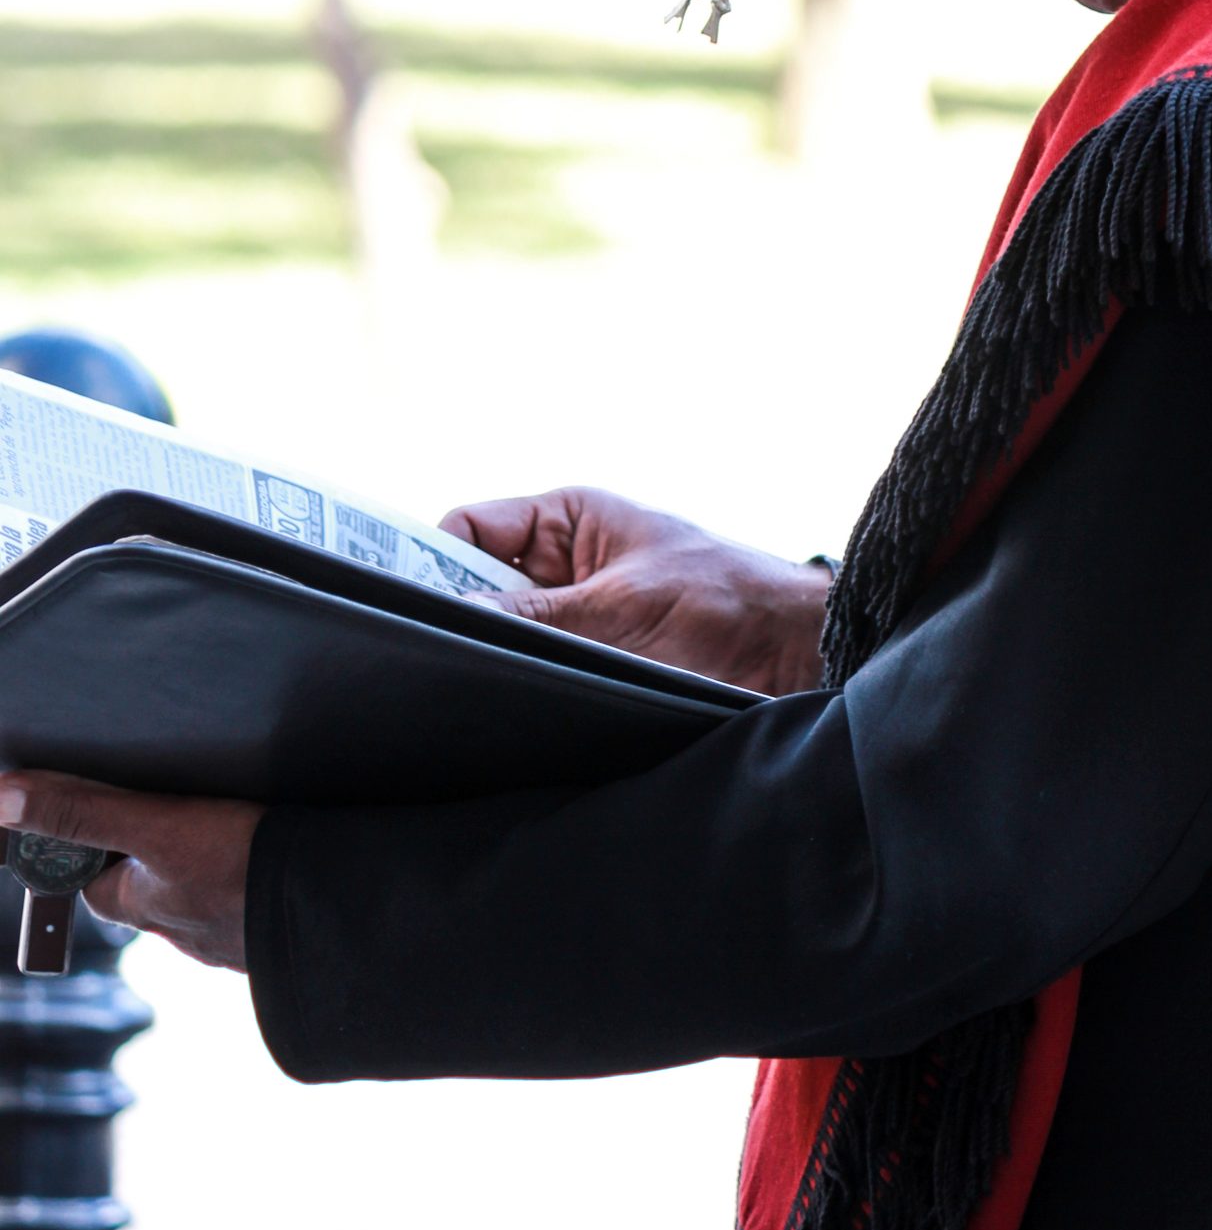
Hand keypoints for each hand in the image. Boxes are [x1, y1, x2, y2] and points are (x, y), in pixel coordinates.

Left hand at [0, 771, 257, 970]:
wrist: (336, 908)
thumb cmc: (243, 867)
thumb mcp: (155, 825)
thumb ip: (82, 811)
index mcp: (142, 907)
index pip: (93, 879)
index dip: (89, 845)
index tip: (103, 813)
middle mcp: (179, 931)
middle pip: (147, 887)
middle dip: (155, 854)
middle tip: (177, 808)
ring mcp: (229, 938)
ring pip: (200, 898)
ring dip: (207, 871)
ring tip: (232, 829)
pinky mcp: (273, 933)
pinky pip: (249, 905)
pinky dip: (252, 885)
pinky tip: (274, 862)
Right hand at [440, 487, 832, 695]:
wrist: (798, 653)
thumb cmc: (728, 603)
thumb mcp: (623, 608)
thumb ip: (538, 620)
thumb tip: (458, 624)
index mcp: (568, 520)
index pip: (469, 529)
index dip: (426, 558)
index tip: (395, 598)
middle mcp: (564, 565)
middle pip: (477, 588)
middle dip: (457, 617)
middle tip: (425, 652)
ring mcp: (577, 617)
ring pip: (505, 637)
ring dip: (495, 659)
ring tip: (468, 684)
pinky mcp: (594, 664)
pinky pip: (538, 672)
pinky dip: (525, 688)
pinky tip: (509, 709)